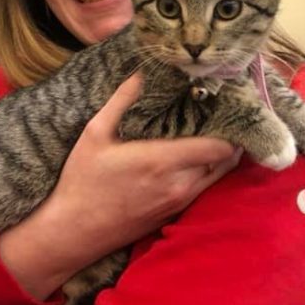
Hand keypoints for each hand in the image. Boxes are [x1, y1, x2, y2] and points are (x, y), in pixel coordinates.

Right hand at [0, 74, 241, 299]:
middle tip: (218, 116)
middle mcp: (179, 185)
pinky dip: (206, 172)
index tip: (223, 107)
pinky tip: (192, 157)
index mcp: (163, 162)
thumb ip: (121, 101)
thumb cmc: (83, 180)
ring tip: (208, 132)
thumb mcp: (95, 134)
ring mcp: (178, 204)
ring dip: (218, 156)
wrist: (74, 232)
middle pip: (226, 161)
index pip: (220, 147)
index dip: (229, 126)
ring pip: (218, 177)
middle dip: (227, 138)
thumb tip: (140, 73)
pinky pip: (203, 190)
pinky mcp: (172, 216)